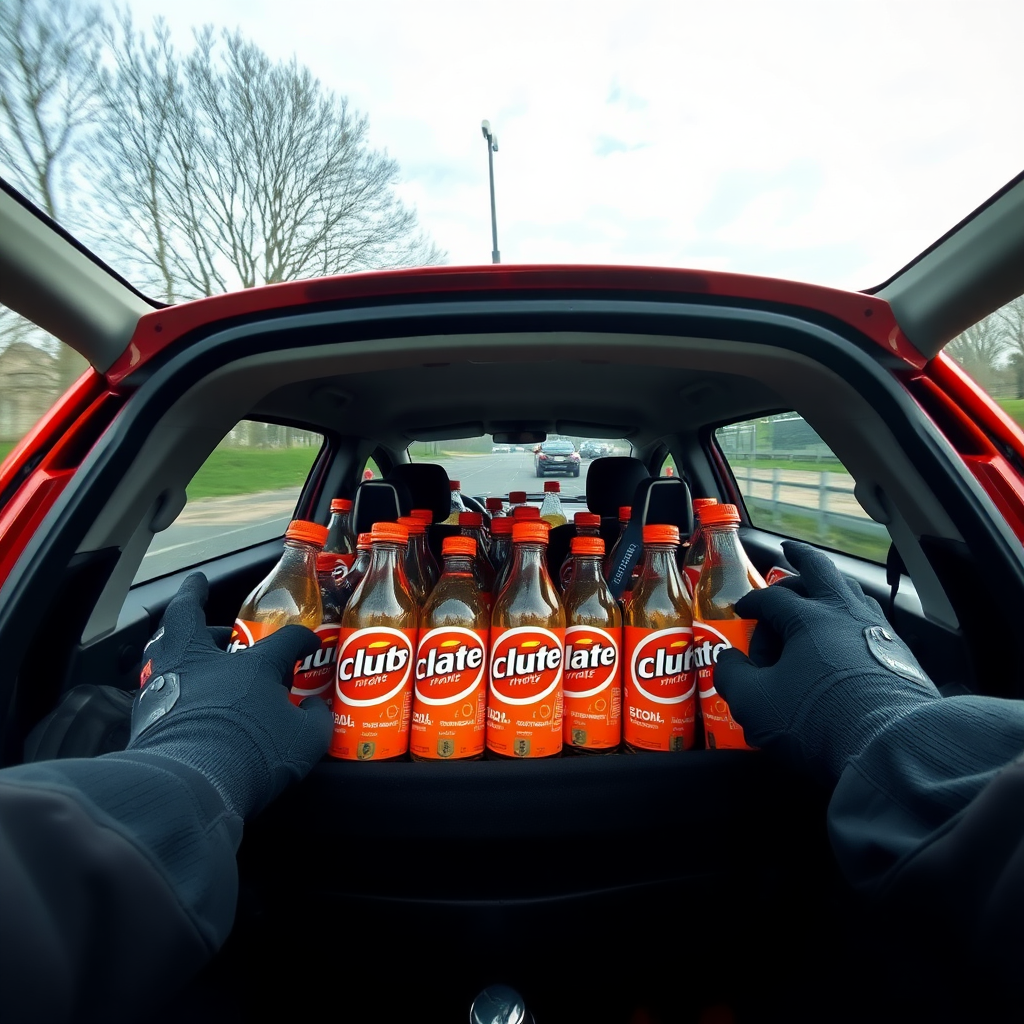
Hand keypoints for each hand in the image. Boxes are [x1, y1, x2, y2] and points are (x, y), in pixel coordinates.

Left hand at [128, 573, 332, 817]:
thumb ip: (315, 721)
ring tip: (179, 638)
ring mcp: (170, 684)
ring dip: (173, 637)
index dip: (301, 642)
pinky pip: (152, 684)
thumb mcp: (306, 741)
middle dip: (193, 597)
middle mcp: (207, 664)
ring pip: (163, 645)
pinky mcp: (144, 713)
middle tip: (197, 589)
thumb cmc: (254, 754)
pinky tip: (169, 689)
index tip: (307, 647)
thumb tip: (316, 711)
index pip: (285, 641)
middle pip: (190, 617)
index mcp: (253, 666)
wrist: (190, 784)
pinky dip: (163, 680)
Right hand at [714, 541, 938, 784]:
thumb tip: (726, 661)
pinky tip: (851, 631)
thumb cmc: (817, 720)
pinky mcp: (902, 656)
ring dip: (832, 585)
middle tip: (789, 552)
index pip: (772, 598)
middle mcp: (845, 614)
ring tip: (822, 589)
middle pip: (821, 571)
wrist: (892, 747)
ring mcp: (878, 632)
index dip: (752, 602)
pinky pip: (873, 621)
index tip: (742, 611)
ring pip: (852, 592)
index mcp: (807, 618)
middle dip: (801, 558)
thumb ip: (732, 676)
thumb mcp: (754, 702)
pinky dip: (854, 615)